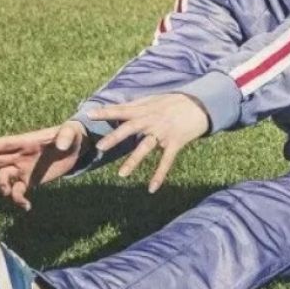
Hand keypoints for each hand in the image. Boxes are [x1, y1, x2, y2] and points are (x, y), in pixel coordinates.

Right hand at [0, 121, 86, 210]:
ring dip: (3, 185)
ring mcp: (23, 168)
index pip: (7, 143)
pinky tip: (26, 206)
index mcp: (27, 141)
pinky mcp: (29, 180)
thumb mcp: (71, 132)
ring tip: (8, 192)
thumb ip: (66, 136)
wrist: (75, 148)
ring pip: (5, 177)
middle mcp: (20, 155)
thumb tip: (61, 145)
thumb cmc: (71, 135)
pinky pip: (18, 191)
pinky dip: (18, 200)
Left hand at [90, 94, 208, 192]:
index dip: (105, 112)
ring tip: (121, 175)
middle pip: (130, 129)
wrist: (200, 105)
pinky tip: (151, 189)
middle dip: (115, 138)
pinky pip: (166, 161)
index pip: (121, 110)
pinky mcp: (175, 142)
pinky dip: (159, 175)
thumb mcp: (154, 100)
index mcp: (145, 109)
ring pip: (145, 148)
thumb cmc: (174, 102)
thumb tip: (118, 108)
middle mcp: (152, 120)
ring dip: (133, 161)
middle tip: (99, 147)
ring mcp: (163, 132)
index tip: (89, 114)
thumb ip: (136, 106)